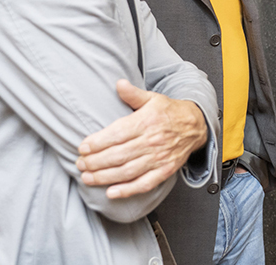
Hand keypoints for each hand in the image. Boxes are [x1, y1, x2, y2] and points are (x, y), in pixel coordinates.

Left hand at [76, 79, 207, 198]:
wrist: (195, 126)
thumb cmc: (169, 112)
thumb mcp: (152, 98)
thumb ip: (133, 94)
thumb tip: (119, 83)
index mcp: (146, 122)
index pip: (117, 134)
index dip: (98, 142)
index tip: (83, 147)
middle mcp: (152, 141)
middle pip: (119, 155)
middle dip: (96, 162)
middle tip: (80, 164)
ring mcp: (159, 158)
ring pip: (128, 171)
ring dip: (105, 177)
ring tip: (87, 178)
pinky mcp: (164, 171)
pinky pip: (145, 183)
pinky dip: (128, 190)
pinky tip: (112, 192)